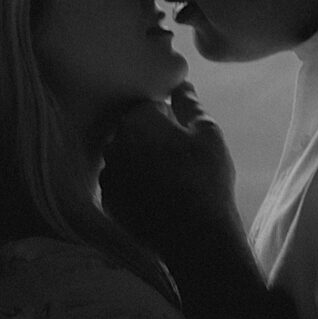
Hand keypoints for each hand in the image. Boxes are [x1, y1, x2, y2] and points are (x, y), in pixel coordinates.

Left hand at [100, 81, 237, 248]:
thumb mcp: (208, 133)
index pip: (148, 105)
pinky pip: (121, 183)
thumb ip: (189, 103)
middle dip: (151, 137)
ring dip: (141, 161)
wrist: (195, 235)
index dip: (169, 117)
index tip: (184, 134)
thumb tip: (181, 83)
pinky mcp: (109, 201)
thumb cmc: (206, 178)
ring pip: (125, 157)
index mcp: (137, 121)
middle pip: (132, 131)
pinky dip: (135, 185)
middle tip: (180, 157)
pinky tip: (158, 196)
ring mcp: (109, 174)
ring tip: (170, 179)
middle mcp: (114, 143)